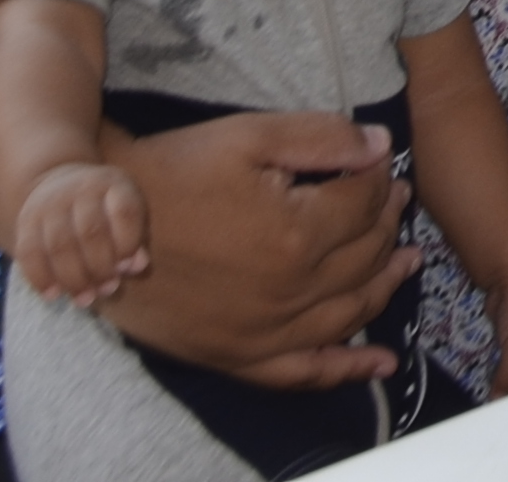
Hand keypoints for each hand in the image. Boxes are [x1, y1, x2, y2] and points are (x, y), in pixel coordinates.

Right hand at [9, 159, 149, 304]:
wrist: (60, 185)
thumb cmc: (104, 210)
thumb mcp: (126, 214)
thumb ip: (135, 240)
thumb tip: (138, 266)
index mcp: (114, 184)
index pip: (125, 212)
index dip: (128, 243)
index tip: (127, 268)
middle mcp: (81, 190)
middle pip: (90, 232)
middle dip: (100, 268)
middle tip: (107, 290)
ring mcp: (51, 204)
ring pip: (59, 245)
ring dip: (73, 279)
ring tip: (84, 300)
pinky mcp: (26, 220)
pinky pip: (29, 252)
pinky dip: (40, 278)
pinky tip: (53, 295)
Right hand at [86, 110, 413, 386]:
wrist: (102, 225)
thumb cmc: (174, 172)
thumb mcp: (251, 135)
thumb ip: (324, 138)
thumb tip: (382, 147)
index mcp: (296, 235)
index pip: (365, 205)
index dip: (380, 179)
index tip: (381, 163)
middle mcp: (288, 293)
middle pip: (364, 258)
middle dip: (388, 224)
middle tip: (397, 202)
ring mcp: (263, 332)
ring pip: (348, 313)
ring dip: (384, 285)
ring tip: (406, 261)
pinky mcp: (237, 356)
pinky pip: (303, 372)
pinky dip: (346, 369)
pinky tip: (379, 363)